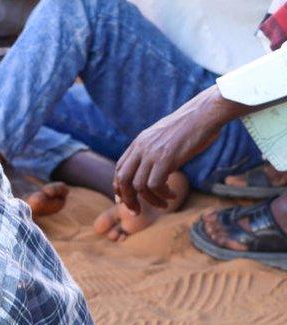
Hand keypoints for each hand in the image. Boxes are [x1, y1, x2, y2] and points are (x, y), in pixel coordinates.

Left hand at [114, 86, 228, 212]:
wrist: (205, 112)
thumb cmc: (191, 125)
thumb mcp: (165, 136)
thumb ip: (154, 149)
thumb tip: (155, 166)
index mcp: (139, 142)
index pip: (120, 168)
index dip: (119, 187)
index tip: (125, 199)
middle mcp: (141, 148)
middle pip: (122, 179)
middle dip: (127, 199)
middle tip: (136, 211)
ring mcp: (152, 153)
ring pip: (138, 186)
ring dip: (150, 200)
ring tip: (163, 204)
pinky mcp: (165, 158)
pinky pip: (154, 185)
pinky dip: (161, 195)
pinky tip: (172, 195)